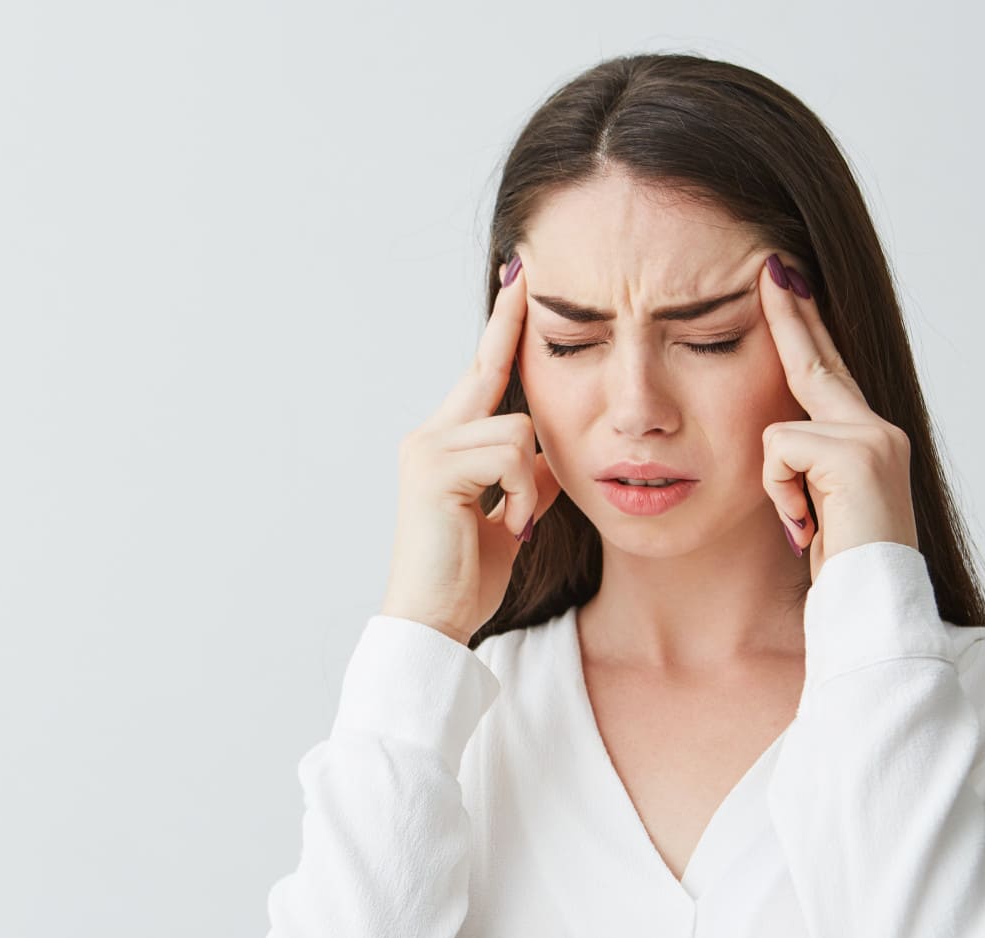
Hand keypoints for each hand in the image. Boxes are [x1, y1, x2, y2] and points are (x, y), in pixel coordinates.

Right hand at [379, 250, 565, 644]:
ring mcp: (428, 448)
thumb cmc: (466, 578)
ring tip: (516, 522)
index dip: (503, 332)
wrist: (432, 620)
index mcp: (444, 445)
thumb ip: (530, 477)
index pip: (481, 376)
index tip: (519, 283)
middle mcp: (429, 436)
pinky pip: (511, 455)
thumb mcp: (512, 518)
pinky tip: (509, 525)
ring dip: (532, 480)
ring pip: (517, 426)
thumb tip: (556, 451)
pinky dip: (524, 494)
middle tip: (527, 269)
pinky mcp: (435, 469)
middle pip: (489, 373)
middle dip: (510, 324)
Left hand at [757, 252, 919, 583]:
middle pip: (815, 362)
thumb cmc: (841, 572)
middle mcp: (878, 429)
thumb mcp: (814, 509)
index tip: (784, 282)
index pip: (824, 373)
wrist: (873, 608)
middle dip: (790, 314)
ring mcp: (873, 437)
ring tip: (807, 525)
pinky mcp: (858, 452)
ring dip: (776, 488)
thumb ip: (804, 468)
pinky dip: (780, 495)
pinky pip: (778, 453)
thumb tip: (780, 442)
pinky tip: (807, 525)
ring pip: (778, 430)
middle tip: (771, 265)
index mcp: (866, 441)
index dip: (803, 327)